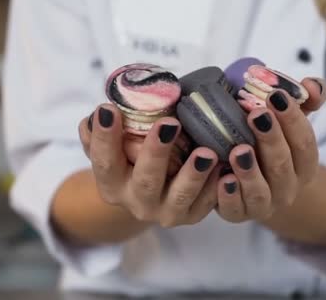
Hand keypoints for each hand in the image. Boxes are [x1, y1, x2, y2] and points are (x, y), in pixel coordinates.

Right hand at [79, 105, 218, 227]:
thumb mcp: (112, 147)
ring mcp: (166, 212)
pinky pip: (207, 202)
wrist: (151, 195)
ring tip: (206, 153)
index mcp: (112, 184)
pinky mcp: (192, 215)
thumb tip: (100, 113)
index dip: (104, 137)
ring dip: (194, 174)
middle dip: (156, 152)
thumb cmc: (131, 159)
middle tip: (169, 124)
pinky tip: (225, 167)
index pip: (104, 162)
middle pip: (145, 180)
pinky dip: (216, 186)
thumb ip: (100, 131)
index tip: (109, 109)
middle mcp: (136, 202)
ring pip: (180, 196)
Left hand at [216, 78, 325, 222]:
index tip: (276, 96)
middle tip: (255, 114)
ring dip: (250, 171)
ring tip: (238, 150)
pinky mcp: (239, 214)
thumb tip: (312, 85)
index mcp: (304, 165)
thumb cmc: (268, 146)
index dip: (293, 119)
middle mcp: (288, 187)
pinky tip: (222, 179)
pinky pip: (235, 209)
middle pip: (283, 164)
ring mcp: (264, 204)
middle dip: (270, 138)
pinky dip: (229, 196)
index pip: (305, 142)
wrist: (253, 187)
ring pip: (260, 191)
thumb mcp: (287, 122)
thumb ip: (304, 101)